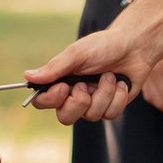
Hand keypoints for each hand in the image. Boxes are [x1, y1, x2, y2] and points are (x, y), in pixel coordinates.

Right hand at [23, 25, 156, 124]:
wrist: (134, 46)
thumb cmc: (103, 45)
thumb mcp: (77, 53)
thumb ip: (55, 67)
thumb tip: (28, 76)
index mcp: (61, 80)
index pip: (42, 100)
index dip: (50, 99)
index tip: (63, 88)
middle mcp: (74, 94)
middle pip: (65, 117)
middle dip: (79, 103)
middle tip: (86, 85)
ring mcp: (93, 103)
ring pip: (91, 116)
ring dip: (103, 93)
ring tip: (109, 76)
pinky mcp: (111, 107)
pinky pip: (110, 114)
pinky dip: (118, 97)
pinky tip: (120, 83)